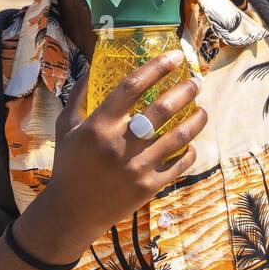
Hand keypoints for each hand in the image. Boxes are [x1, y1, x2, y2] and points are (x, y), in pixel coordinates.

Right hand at [17, 49, 207, 261]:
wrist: (71, 212)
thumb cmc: (68, 166)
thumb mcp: (65, 128)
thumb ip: (78, 97)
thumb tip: (91, 67)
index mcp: (98, 126)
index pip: (132, 86)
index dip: (156, 68)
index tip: (175, 57)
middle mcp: (120, 144)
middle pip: (162, 109)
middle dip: (186, 91)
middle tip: (197, 81)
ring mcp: (137, 167)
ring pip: (179, 136)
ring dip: (197, 120)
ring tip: (203, 109)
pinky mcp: (149, 186)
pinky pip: (180, 164)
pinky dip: (190, 151)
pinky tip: (192, 142)